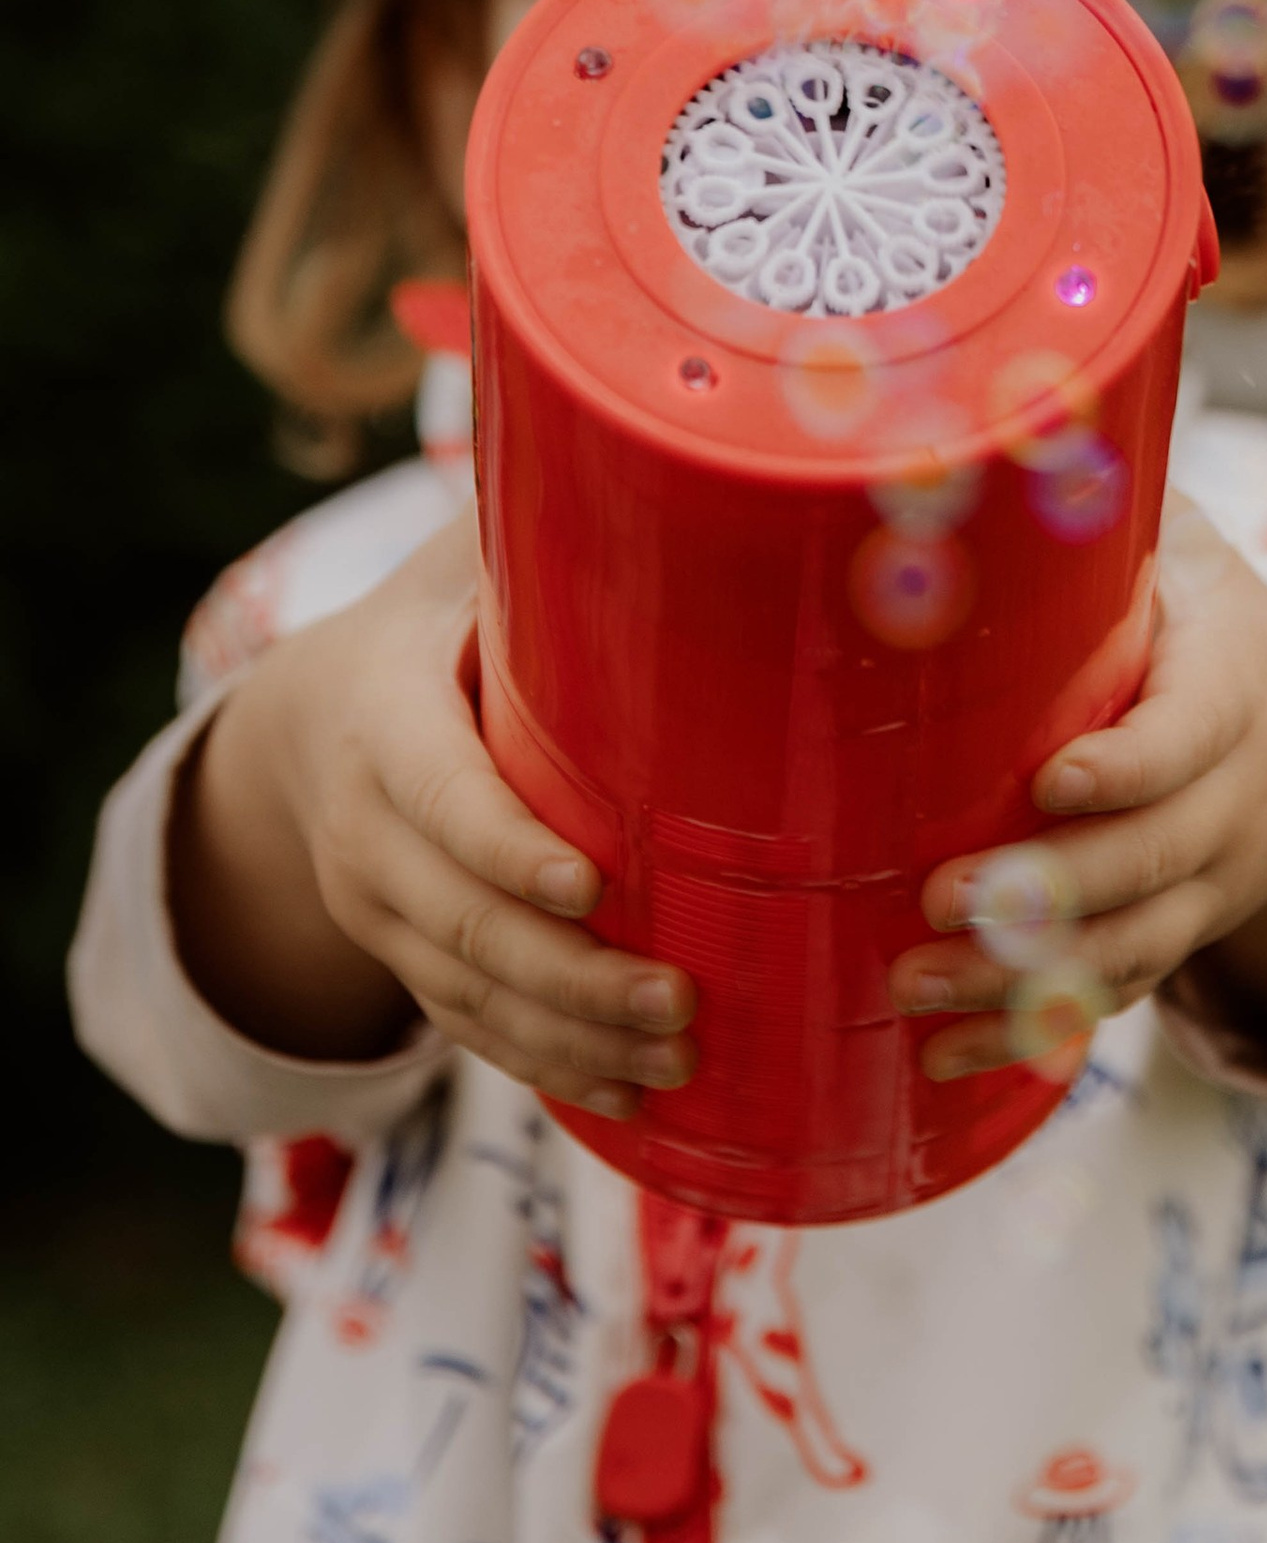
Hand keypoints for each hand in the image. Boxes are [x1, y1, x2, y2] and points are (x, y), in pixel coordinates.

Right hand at [174, 513, 696, 1113]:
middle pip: (464, 922)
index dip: (508, 845)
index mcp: (382, 721)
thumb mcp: (453, 564)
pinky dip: (548, 1069)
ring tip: (680, 1056)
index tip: (594, 877)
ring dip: (574, 1038)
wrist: (308, 726)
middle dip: (573, 972)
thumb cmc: (430, 620)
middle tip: (681, 996)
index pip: (441, 796)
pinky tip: (631, 1095)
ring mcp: (380, 911)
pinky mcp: (407, 960)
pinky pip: (470, 1029)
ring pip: (471, 995)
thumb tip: (657, 447)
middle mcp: (367, 832)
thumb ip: (528, 530)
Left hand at [889, 494, 1266, 1076]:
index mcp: (1231, 694)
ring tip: (909, 989)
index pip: (1189, 738)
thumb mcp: (1192, 556)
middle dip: (1044, 891)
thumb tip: (981, 411)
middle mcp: (1229, 803)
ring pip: (1124, 951)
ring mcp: (1208, 884)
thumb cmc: (1213, 623)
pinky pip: (1110, 1001)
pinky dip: (1029, 1036)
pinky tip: (941, 1063)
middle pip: (1147, 863)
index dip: (1131, 767)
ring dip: (1018, 982)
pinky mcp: (1176, 938)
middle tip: (937, 897)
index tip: (1056, 779)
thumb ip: (1108, 504)